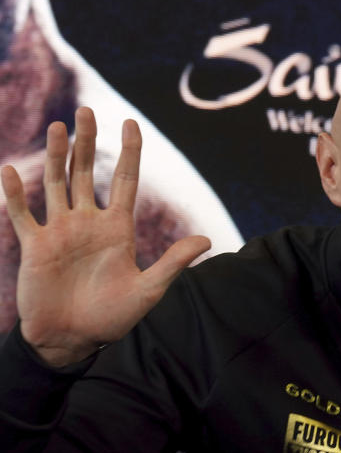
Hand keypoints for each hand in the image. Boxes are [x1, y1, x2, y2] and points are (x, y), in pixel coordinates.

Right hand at [1, 107, 209, 366]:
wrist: (73, 340)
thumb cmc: (112, 317)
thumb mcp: (149, 290)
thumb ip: (174, 263)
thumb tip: (208, 240)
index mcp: (118, 228)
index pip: (125, 180)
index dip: (128, 151)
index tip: (130, 122)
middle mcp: (88, 223)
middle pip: (86, 173)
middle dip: (86, 142)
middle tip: (86, 111)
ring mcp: (60, 232)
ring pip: (57, 184)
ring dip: (56, 156)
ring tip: (59, 127)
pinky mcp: (36, 247)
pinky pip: (24, 215)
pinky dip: (17, 194)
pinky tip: (12, 170)